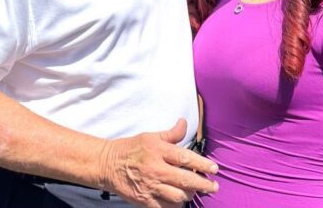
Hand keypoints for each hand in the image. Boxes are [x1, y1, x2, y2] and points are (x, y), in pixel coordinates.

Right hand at [98, 119, 217, 207]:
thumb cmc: (131, 148)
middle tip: (214, 186)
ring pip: (178, 196)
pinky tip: (179, 200)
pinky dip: (175, 205)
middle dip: (204, 184)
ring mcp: (150, 187)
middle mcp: (156, 170)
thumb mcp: (150, 136)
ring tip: (195, 192)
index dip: (203, 164)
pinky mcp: (144, 200)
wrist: (108, 165)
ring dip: (190, 195)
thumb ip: (171, 134)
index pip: (186, 158)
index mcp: (158, 151)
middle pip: (186, 180)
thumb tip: (185, 123)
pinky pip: (165, 207)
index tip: (214, 168)